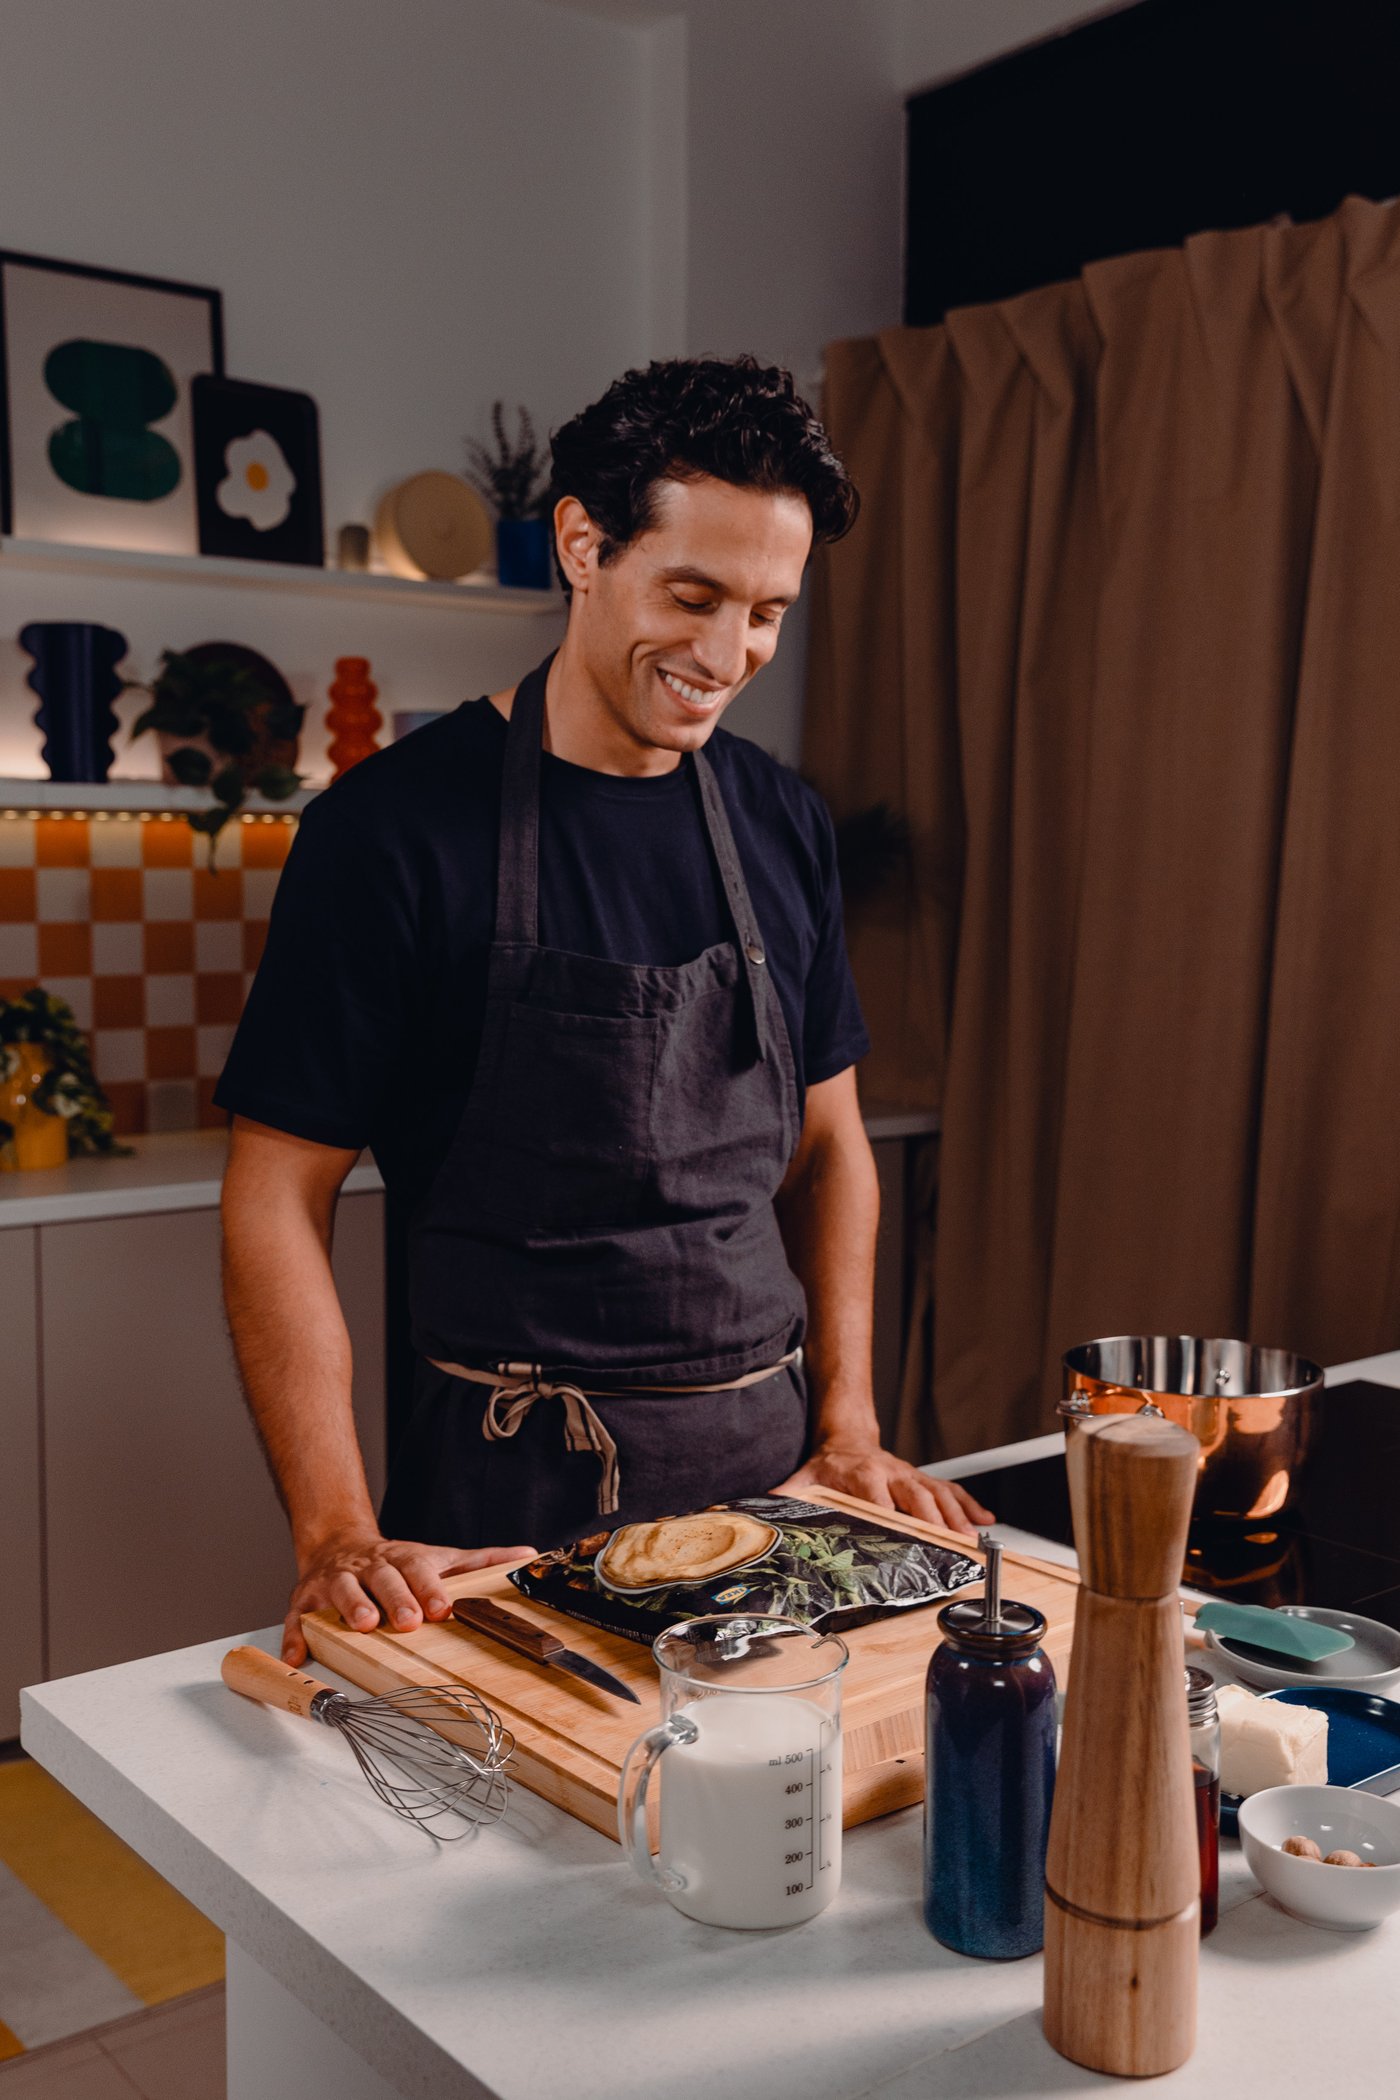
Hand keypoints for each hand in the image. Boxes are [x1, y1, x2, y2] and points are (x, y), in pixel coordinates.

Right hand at [282, 1529, 534, 1664]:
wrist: (339, 1544)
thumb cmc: (396, 1562)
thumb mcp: (438, 1558)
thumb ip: (480, 1562)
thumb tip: (527, 1556)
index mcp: (403, 1559)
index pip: (419, 1569)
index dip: (431, 1588)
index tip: (444, 1607)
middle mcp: (369, 1568)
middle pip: (383, 1578)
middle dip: (395, 1598)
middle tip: (408, 1621)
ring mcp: (336, 1582)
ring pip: (342, 1590)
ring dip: (350, 1606)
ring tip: (361, 1625)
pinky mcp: (306, 1599)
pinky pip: (298, 1617)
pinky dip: (296, 1635)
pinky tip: (298, 1655)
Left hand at [773, 1443, 993, 1537]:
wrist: (846, 1437)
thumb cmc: (827, 1466)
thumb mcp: (803, 1479)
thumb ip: (786, 1497)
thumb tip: (758, 1514)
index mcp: (862, 1474)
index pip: (878, 1498)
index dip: (890, 1516)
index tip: (901, 1535)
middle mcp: (891, 1473)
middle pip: (916, 1497)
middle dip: (934, 1520)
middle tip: (950, 1543)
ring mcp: (911, 1475)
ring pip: (939, 1494)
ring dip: (958, 1516)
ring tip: (973, 1538)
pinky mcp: (924, 1478)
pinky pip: (951, 1490)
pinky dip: (970, 1504)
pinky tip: (985, 1520)